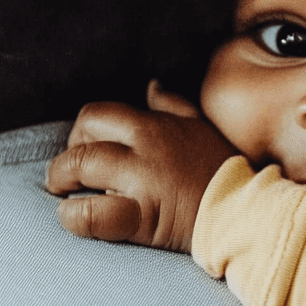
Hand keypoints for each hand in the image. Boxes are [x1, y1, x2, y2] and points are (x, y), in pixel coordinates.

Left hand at [45, 81, 236, 252]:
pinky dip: (74, 218)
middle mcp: (144, 149)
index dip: (81, 133)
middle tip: (70, 178)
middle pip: (81, 140)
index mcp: (154, 126)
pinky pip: (91, 214)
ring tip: (65, 198)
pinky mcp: (142, 218)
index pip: (95, 114)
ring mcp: (141, 182)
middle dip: (66, 159)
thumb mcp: (200, 127)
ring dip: (61, 183)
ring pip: (79, 169)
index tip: (86, 151)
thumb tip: (151, 85)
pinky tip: (76, 219)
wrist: (244, 213)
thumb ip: (172, 105)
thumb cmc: (222, 172)